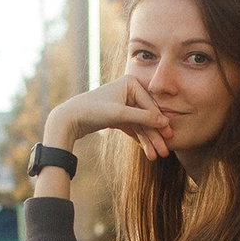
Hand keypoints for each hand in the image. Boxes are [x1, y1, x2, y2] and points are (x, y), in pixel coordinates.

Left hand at [46, 75, 173, 161]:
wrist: (69, 119)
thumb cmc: (93, 110)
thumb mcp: (120, 114)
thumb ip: (143, 117)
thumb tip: (165, 122)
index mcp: (130, 83)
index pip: (150, 106)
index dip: (160, 124)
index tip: (170, 138)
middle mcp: (129, 91)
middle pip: (147, 116)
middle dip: (155, 136)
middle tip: (165, 152)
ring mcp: (124, 103)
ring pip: (140, 125)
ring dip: (148, 141)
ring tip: (155, 157)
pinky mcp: (118, 115)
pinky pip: (133, 128)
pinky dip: (139, 139)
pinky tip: (147, 150)